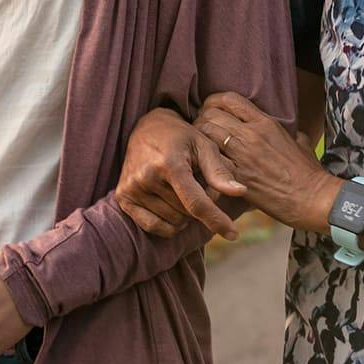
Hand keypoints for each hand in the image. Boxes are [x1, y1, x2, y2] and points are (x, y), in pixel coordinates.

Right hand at [115, 106, 247, 238]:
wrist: (147, 128)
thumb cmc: (181, 137)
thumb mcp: (204, 146)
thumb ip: (220, 171)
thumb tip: (240, 192)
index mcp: (170, 163)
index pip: (196, 203)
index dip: (217, 220)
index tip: (234, 234)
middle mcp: (147, 177)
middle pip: (186, 214)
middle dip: (199, 206)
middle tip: (196, 185)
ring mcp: (132, 188)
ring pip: (172, 222)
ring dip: (184, 213)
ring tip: (181, 189)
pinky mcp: (123, 197)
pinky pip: (153, 227)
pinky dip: (168, 223)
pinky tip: (170, 205)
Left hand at [194, 92, 336, 233]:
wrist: (312, 199)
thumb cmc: (308, 172)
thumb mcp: (301, 142)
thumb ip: (288, 131)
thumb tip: (288, 130)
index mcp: (265, 122)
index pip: (229, 99)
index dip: (214, 102)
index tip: (211, 111)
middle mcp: (251, 134)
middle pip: (211, 114)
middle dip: (201, 120)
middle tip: (201, 131)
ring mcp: (242, 155)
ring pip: (206, 133)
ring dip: (198, 139)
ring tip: (199, 147)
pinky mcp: (236, 177)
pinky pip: (209, 160)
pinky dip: (202, 161)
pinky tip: (203, 166)